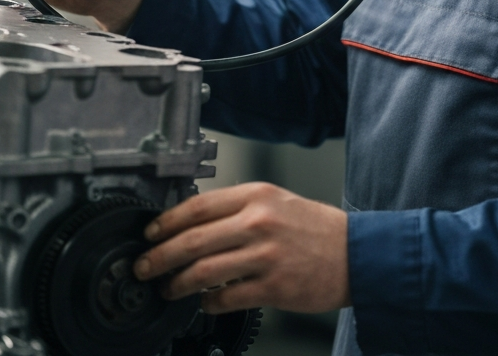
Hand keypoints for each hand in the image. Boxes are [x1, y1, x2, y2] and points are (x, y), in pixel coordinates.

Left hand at [133, 183, 349, 314]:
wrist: (353, 253)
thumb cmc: (314, 228)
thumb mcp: (276, 201)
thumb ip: (238, 207)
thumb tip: (194, 221)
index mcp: (257, 195)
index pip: (198, 206)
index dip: (166, 222)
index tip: (150, 233)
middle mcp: (258, 221)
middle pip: (193, 239)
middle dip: (160, 256)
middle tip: (144, 266)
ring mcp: (265, 255)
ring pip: (203, 270)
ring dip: (177, 283)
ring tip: (168, 289)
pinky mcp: (273, 286)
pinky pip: (226, 297)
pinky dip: (208, 302)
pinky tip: (205, 301)